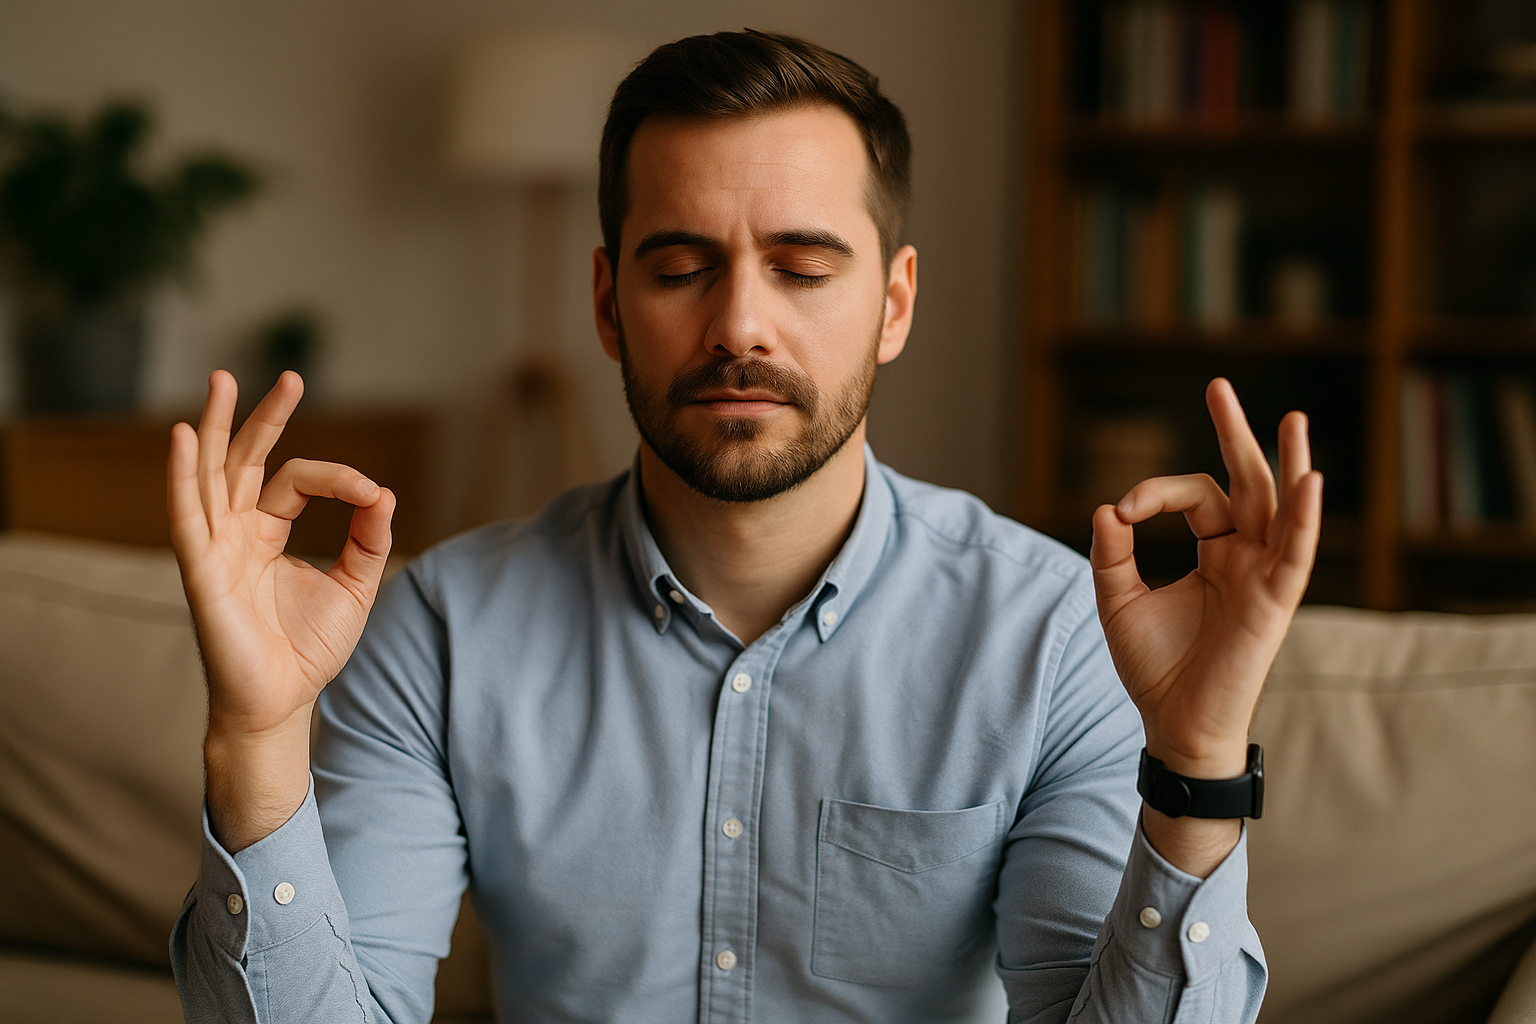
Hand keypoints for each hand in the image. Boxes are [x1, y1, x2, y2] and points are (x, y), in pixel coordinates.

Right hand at [168, 370, 394, 847]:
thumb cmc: (309, 648)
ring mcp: (214, 548)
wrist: (283, 702)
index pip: (296, 481)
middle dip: (262, 417)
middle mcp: (236, 532)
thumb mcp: (355, 585)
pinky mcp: (200, 571)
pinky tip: (180, 437)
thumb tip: (386, 491)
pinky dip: (180, 476)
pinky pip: (185, 516)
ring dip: (211, 427)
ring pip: (209, 475)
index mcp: (267, 532)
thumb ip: (369, 538)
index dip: (339, 479)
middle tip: (289, 377)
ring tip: (220, 379)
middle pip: (243, 460)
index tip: (373, 496)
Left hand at [1089, 379, 1321, 871]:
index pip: (1196, 497)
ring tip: (1290, 418)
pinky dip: (1302, 517)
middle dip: (1235, 435)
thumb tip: (1106, 506)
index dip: (1155, 493)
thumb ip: (1113, 554)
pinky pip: (1295, 553)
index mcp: (1214, 553)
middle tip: (1218, 386)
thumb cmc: (1152, 668)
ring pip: (1280, 508)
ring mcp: (1263, 577)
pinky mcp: (1274, 601)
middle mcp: (1245, 558)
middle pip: (1247, 484)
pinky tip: (1309, 479)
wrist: (1172, 723)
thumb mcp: (1118, 600)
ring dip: (1286, 463)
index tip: (1122, 513)